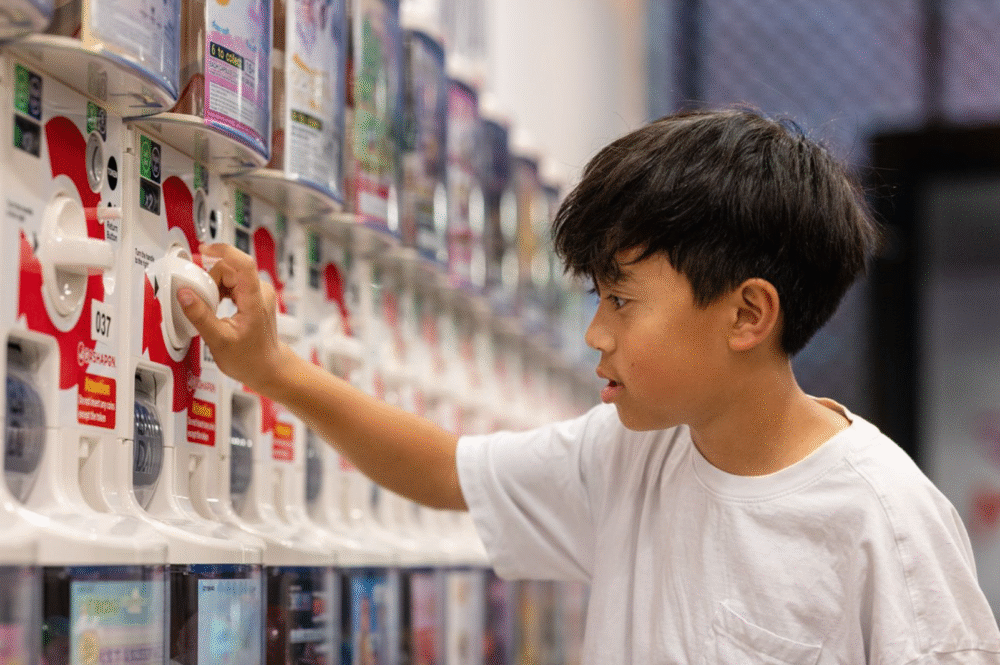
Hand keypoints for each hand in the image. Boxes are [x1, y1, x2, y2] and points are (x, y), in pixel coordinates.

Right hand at [177, 243, 288, 393]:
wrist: (267, 368)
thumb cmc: (249, 359)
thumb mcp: (219, 341)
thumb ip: (200, 316)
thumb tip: (184, 294)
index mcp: (255, 299)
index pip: (243, 264)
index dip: (223, 251)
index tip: (203, 250)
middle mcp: (261, 291)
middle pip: (230, 269)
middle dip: (210, 281)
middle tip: (202, 302)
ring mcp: (259, 293)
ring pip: (229, 276)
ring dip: (214, 287)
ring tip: (210, 309)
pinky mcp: (254, 297)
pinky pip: (233, 284)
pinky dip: (220, 291)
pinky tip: (216, 307)